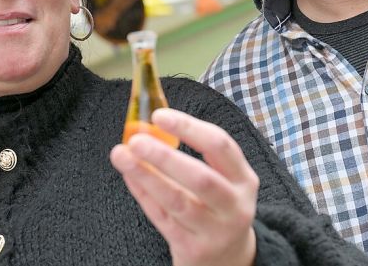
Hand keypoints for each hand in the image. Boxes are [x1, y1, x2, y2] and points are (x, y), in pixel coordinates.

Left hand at [109, 108, 258, 265]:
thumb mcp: (223, 180)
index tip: (159, 116)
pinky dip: (143, 194)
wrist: (227, 259)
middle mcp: (234, 205)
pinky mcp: (192, 248)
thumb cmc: (218, 207)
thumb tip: (152, 126)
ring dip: (146, 176)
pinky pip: (162, 217)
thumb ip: (196, 154)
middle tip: (136, 140)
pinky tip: (130, 176)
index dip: (189, 128)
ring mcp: (214, 230)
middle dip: (165, 156)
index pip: (220, 146)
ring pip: (177, 201)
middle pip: (200, 178)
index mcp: (244, 179)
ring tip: (122, 155)